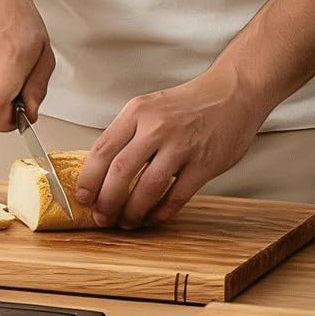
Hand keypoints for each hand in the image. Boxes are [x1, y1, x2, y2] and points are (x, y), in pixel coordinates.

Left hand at [76, 68, 268, 228]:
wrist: (233, 93)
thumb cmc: (188, 104)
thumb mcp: (150, 106)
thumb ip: (128, 133)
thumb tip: (102, 171)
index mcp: (138, 111)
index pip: (103, 148)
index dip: (89, 178)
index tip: (82, 197)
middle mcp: (157, 126)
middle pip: (120, 171)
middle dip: (106, 201)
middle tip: (101, 217)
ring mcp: (182, 145)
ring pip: (147, 188)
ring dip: (132, 211)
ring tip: (126, 222)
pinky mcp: (204, 163)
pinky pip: (177, 196)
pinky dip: (161, 212)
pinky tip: (153, 217)